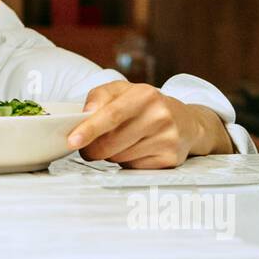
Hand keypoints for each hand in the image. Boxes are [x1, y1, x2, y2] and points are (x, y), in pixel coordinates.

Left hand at [67, 81, 232, 167]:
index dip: (89, 129)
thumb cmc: (146, 106)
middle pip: (111, 143)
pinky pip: (133, 168)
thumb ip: (99, 97)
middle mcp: (159, 116)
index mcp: (144, 95)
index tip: (73, 140)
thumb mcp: (123, 91)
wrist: (185, 121)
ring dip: (109, 155)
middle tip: (89, 146)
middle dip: (92, 148)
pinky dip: (126, 162)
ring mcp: (167, 138)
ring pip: (119, 158)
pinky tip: (135, 150)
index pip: (111, 115)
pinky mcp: (170, 158)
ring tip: (120, 142)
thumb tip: (85, 114)